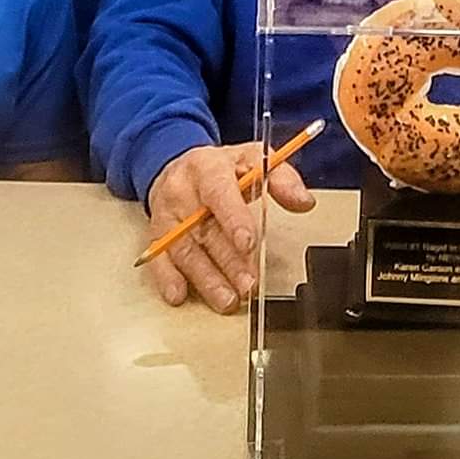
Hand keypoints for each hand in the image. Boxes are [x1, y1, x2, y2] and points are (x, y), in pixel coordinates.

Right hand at [143, 142, 314, 311]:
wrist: (177, 166)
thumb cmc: (219, 168)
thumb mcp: (252, 159)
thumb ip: (280, 177)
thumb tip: (304, 201)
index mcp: (207, 167)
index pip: (219, 191)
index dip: (233, 218)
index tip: (248, 243)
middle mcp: (182, 191)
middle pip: (205, 230)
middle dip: (229, 261)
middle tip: (249, 285)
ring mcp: (166, 215)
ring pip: (184, 250)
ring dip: (206, 279)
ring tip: (228, 299)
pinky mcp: (155, 235)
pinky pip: (158, 259)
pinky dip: (167, 279)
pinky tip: (180, 294)